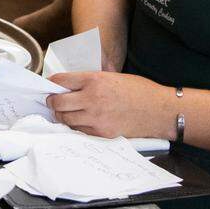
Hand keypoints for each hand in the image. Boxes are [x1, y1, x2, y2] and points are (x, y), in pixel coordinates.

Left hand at [47, 71, 173, 138]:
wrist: (159, 110)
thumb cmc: (140, 91)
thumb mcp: (113, 76)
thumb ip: (91, 80)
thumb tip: (70, 85)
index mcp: (95, 80)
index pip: (61, 80)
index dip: (52, 83)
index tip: (50, 85)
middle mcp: (92, 99)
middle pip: (57, 102)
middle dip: (52, 101)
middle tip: (53, 100)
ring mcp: (96, 118)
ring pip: (65, 119)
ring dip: (62, 115)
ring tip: (65, 112)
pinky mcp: (102, 133)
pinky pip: (79, 131)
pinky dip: (76, 126)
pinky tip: (80, 121)